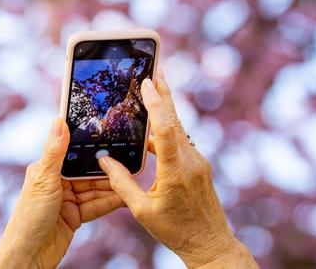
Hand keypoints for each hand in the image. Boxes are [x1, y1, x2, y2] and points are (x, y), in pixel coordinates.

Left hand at [0, 119, 123, 268]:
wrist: (28, 256)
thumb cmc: (28, 217)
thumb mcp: (44, 181)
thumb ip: (55, 152)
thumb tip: (58, 121)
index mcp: (47, 169)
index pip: (73, 153)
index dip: (91, 147)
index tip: (110, 138)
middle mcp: (58, 182)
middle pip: (88, 172)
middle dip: (106, 169)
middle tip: (128, 161)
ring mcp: (68, 200)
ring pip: (95, 189)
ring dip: (111, 186)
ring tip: (130, 180)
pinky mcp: (75, 216)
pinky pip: (96, 205)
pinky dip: (109, 202)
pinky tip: (124, 197)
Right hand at [98, 71, 257, 267]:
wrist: (210, 244)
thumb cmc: (175, 231)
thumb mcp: (142, 211)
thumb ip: (121, 183)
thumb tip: (105, 160)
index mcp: (176, 173)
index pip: (166, 131)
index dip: (156, 105)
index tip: (148, 83)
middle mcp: (191, 162)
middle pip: (175, 121)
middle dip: (164, 95)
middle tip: (155, 70)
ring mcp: (198, 162)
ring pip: (179, 130)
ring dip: (165, 111)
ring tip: (152, 91)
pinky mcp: (199, 166)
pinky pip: (181, 142)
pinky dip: (167, 130)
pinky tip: (154, 128)